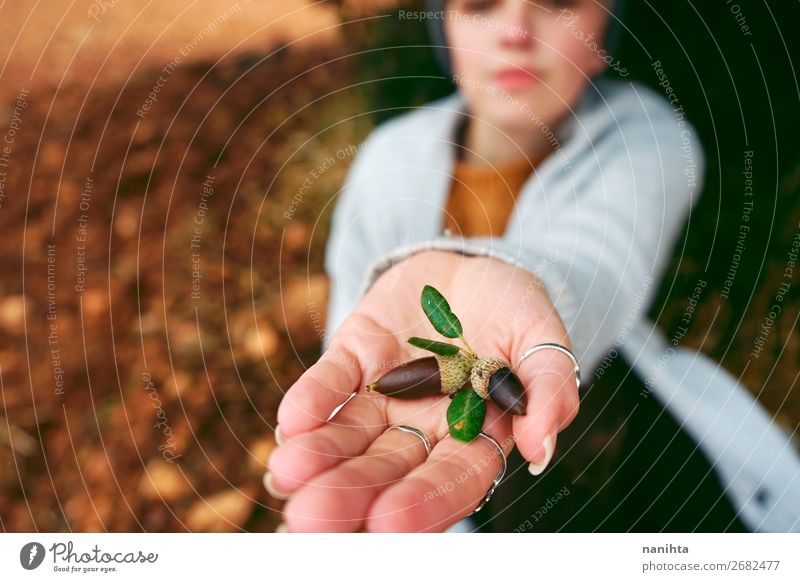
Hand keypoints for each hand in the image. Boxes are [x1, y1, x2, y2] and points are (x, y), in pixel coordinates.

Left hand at [265, 250, 579, 531]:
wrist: (471, 266)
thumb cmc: (515, 310)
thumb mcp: (542, 338)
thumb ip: (549, 386)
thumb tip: (542, 444)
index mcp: (475, 434)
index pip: (450, 479)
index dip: (422, 502)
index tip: (388, 524)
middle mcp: (423, 425)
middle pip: (387, 469)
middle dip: (351, 493)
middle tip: (310, 519)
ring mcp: (384, 394)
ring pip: (349, 435)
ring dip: (320, 455)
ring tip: (286, 475)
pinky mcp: (355, 357)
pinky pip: (332, 380)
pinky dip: (312, 399)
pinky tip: (290, 421)